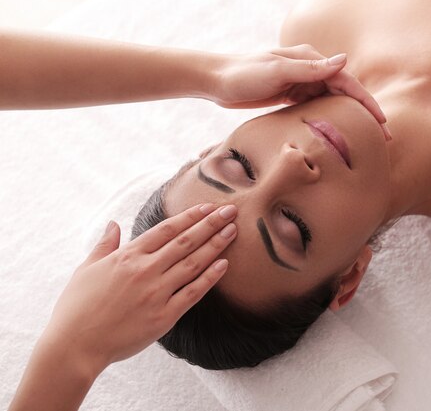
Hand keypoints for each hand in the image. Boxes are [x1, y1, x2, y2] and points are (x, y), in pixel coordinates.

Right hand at [43, 203, 237, 373]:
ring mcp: (156, 293)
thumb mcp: (86, 269)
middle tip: (231, 210)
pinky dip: (210, 278)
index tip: (209, 206)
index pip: (167, 229)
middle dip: (211, 223)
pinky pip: (193, 293)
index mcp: (127, 256)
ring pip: (193, 263)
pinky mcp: (164, 316)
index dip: (190, 216)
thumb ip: (105, 245)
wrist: (74, 346)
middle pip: (186, 241)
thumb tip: (113, 224)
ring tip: (232, 231)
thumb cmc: (76, 308)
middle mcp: (145, 270)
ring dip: (215, 245)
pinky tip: (224, 265)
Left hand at [211, 44, 390, 139]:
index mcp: (309, 59)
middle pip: (344, 92)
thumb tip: (344, 60)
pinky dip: (330, 118)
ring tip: (365, 138)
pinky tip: (337, 133)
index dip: (366, 102)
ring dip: (349, 117)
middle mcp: (309, 68)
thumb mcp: (276, 71)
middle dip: (364, 113)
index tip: (381, 121)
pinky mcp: (291, 94)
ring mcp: (300, 82)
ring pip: (332, 101)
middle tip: (382, 137)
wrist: (216, 81)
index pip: (346, 80)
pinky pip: (317, 106)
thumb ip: (309, 68)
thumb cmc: (243, 74)